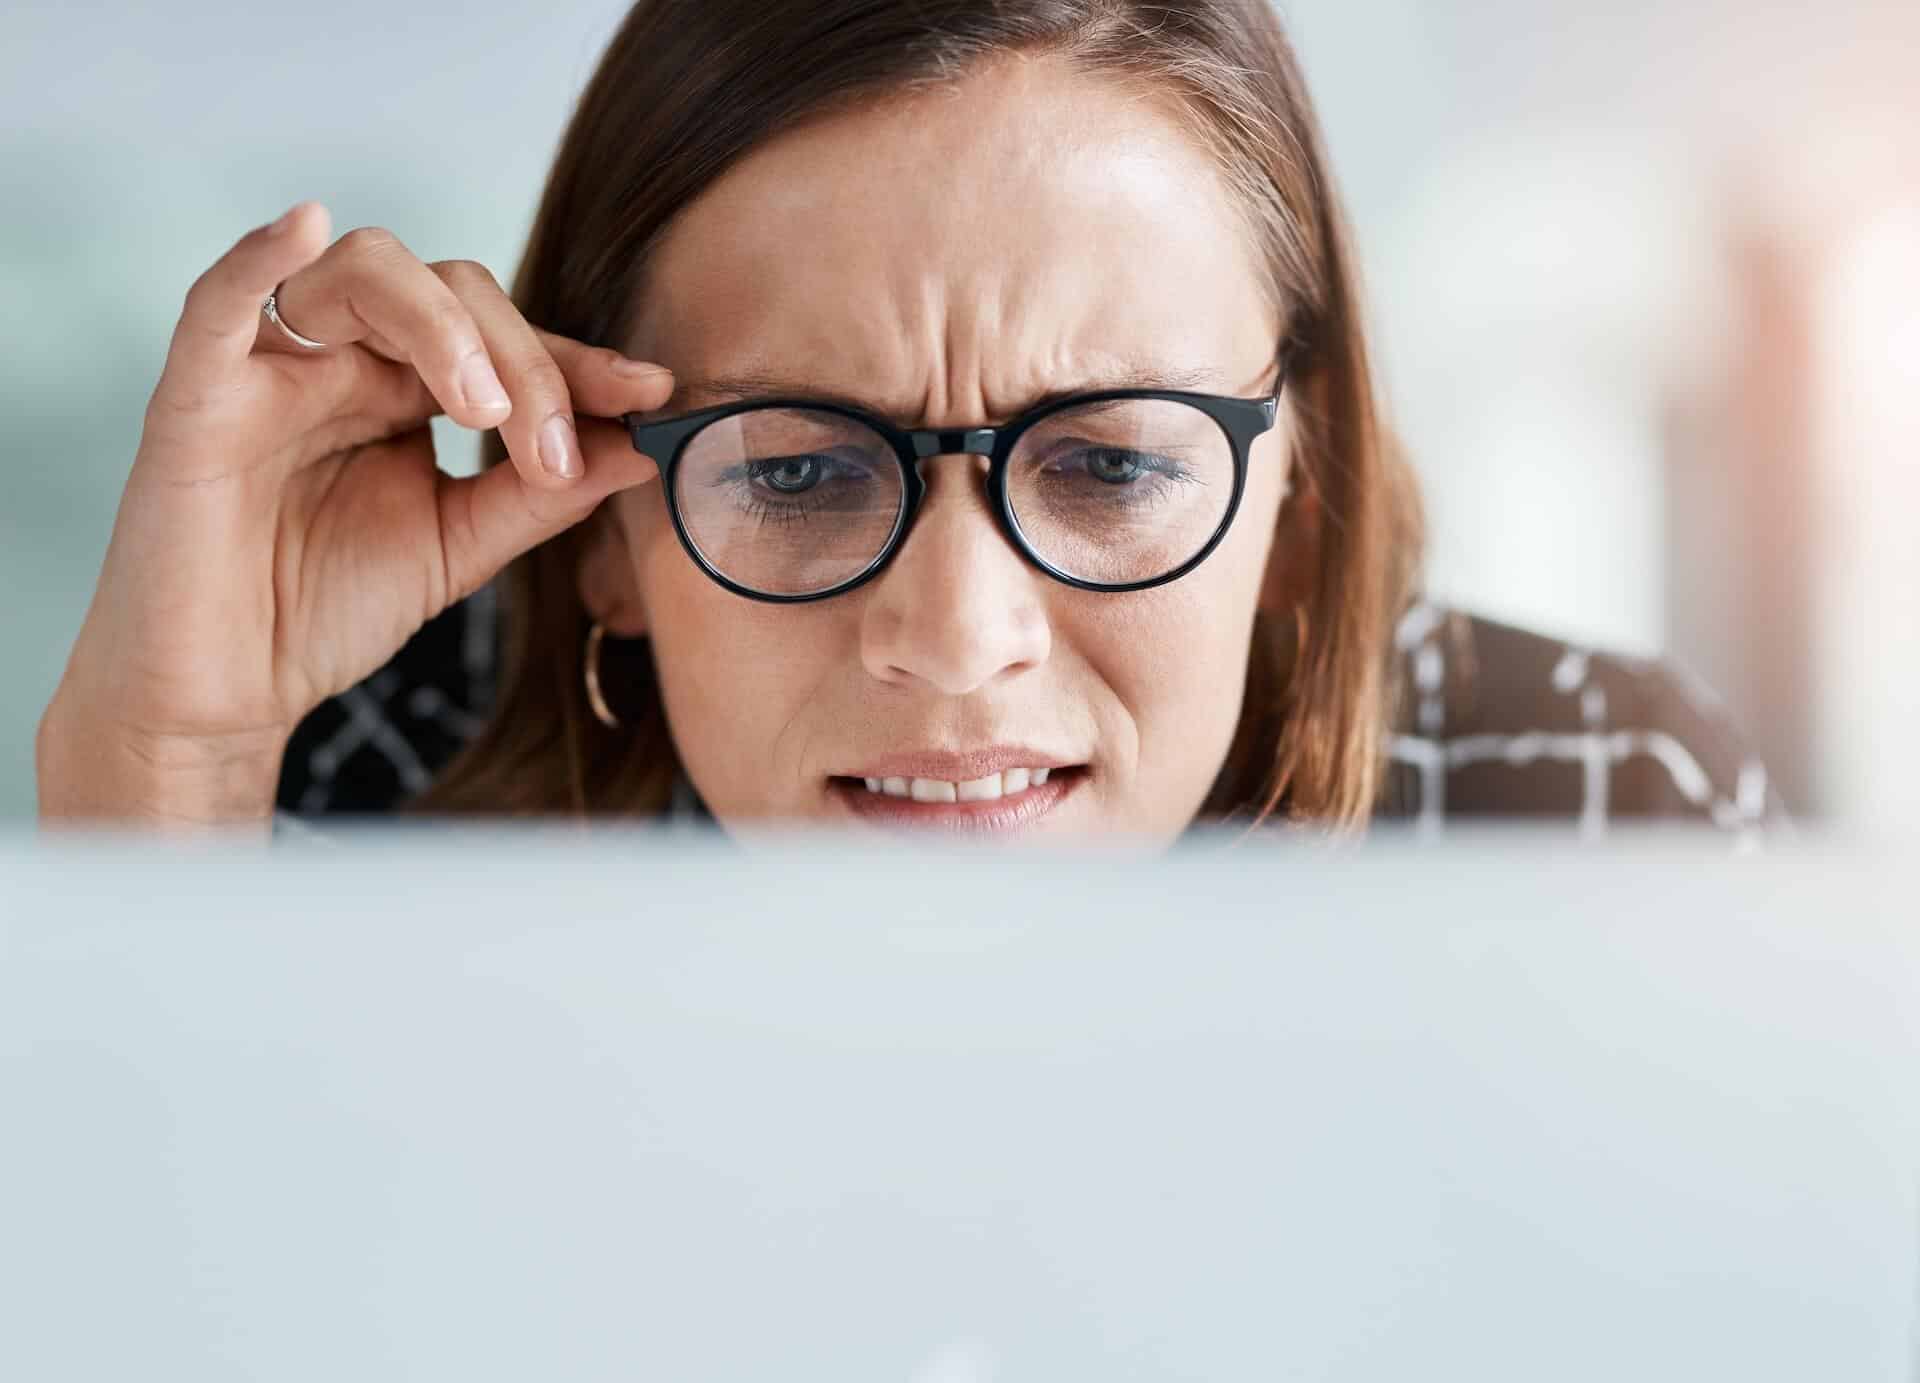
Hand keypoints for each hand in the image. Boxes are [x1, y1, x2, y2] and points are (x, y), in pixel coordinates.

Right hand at [37, 201, 675, 824]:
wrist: (226, 693)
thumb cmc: (325, 611)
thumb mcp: (461, 549)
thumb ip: (542, 495)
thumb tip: (644, 446)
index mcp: (407, 390)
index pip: (507, 340)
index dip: (581, 362)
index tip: (655, 393)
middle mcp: (346, 360)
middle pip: (453, 293)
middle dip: (526, 365)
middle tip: (550, 452)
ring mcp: (273, 369)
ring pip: (363, 275)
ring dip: (442, 328)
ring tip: (484, 411)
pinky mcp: (198, 397)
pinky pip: (218, 302)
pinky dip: (258, 254)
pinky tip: (305, 226)